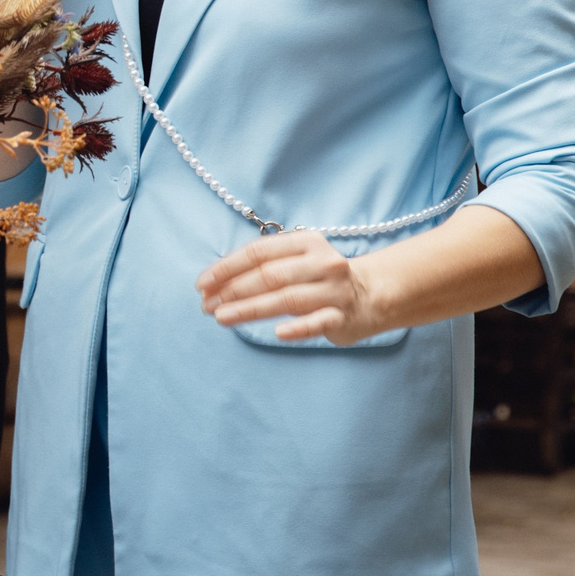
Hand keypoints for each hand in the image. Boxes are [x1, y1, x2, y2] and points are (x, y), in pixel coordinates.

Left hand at [197, 230, 392, 344]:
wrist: (373, 294)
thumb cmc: (318, 278)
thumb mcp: (295, 261)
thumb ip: (262, 267)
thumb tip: (213, 284)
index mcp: (306, 242)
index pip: (258, 252)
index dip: (227, 267)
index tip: (202, 284)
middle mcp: (322, 263)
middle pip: (269, 275)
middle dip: (232, 290)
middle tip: (206, 305)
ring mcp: (334, 290)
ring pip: (286, 299)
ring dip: (249, 309)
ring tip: (221, 317)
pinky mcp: (343, 317)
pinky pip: (317, 322)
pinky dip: (297, 328)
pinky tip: (277, 333)